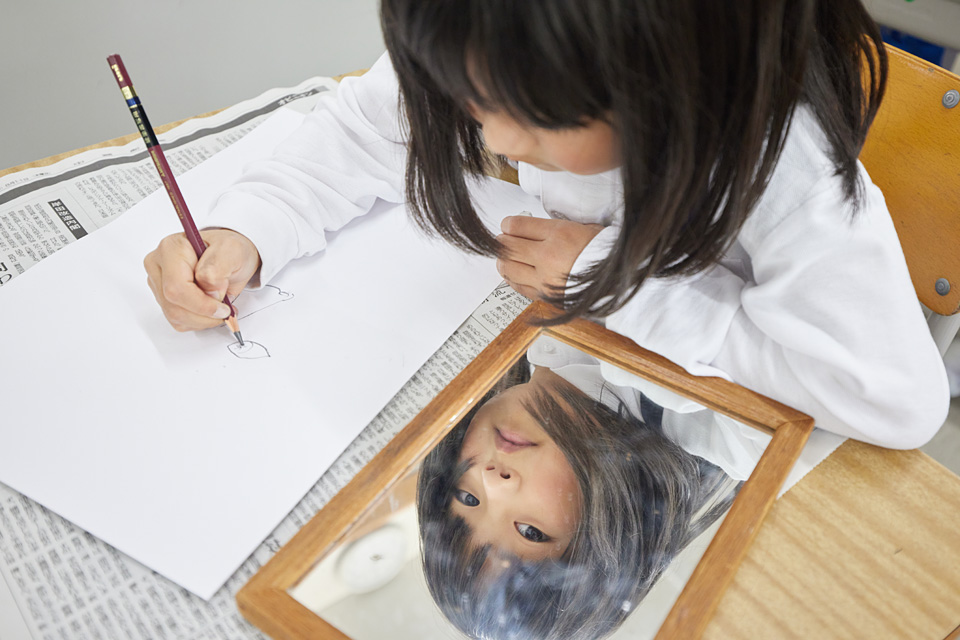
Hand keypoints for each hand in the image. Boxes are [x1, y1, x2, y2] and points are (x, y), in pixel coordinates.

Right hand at [144, 229, 260, 331]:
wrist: (231, 257)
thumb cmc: (231, 250)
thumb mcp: (233, 249)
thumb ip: (218, 267)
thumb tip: (208, 290)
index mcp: (171, 248)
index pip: (176, 287)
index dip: (201, 304)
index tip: (223, 308)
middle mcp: (159, 265)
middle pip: (173, 304)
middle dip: (204, 314)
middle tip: (225, 310)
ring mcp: (159, 283)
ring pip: (175, 316)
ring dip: (203, 320)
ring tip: (221, 309)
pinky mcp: (164, 298)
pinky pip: (178, 321)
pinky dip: (199, 321)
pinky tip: (211, 311)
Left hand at [496, 216, 603, 300]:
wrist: (620, 279)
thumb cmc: (604, 252)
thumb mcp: (582, 227)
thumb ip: (553, 229)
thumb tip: (529, 229)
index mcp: (559, 234)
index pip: (517, 226)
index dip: (508, 225)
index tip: (508, 226)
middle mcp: (549, 256)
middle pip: (507, 246)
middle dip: (502, 242)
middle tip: (503, 240)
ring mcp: (545, 278)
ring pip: (508, 268)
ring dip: (504, 261)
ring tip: (507, 257)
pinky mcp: (546, 295)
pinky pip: (518, 287)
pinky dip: (513, 279)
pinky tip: (515, 273)